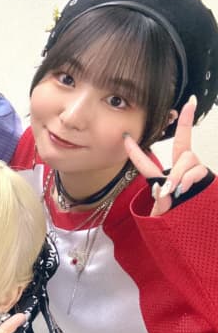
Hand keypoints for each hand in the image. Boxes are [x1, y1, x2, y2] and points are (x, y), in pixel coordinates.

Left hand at [124, 95, 207, 215]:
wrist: (200, 228)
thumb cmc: (180, 220)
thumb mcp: (163, 215)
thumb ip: (159, 204)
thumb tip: (161, 188)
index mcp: (163, 178)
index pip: (146, 164)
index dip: (134, 151)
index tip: (125, 137)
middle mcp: (181, 170)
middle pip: (182, 142)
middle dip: (187, 119)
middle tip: (189, 104)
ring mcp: (195, 172)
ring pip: (187, 158)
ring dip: (179, 172)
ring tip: (176, 189)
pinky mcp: (207, 177)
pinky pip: (198, 169)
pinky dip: (189, 178)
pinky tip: (185, 188)